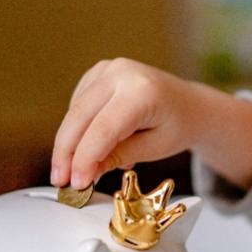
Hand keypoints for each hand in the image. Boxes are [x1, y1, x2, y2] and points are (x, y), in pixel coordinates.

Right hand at [51, 58, 251, 190]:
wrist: (190, 105)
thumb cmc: (177, 127)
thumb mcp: (154, 148)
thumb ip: (118, 156)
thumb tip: (83, 172)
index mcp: (143, 92)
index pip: (103, 129)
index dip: (84, 158)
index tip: (75, 183)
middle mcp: (122, 73)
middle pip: (80, 117)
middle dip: (66, 152)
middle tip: (61, 181)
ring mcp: (108, 68)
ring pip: (74, 111)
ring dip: (69, 143)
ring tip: (75, 171)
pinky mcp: (99, 71)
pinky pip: (78, 103)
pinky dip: (78, 128)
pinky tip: (89, 146)